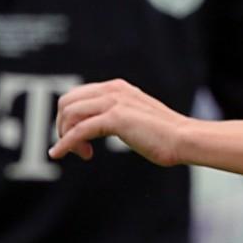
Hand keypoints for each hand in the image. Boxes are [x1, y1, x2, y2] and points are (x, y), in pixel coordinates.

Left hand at [51, 79, 187, 164]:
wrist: (184, 139)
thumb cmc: (165, 135)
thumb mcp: (136, 118)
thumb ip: (118, 115)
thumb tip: (99, 126)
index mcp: (117, 87)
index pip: (77, 95)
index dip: (70, 118)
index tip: (80, 141)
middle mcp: (113, 90)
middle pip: (67, 102)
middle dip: (63, 126)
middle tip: (76, 148)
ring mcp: (114, 102)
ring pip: (70, 114)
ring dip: (66, 136)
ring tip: (82, 154)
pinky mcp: (115, 119)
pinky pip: (78, 130)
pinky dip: (64, 143)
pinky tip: (58, 155)